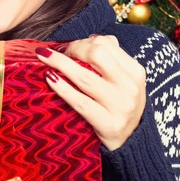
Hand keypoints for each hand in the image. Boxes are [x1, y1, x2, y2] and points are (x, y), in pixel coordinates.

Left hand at [36, 36, 145, 150]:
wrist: (131, 142)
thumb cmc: (120, 105)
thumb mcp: (124, 81)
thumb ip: (111, 58)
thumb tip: (90, 39)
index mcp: (135, 71)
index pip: (106, 44)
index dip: (81, 42)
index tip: (67, 48)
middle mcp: (130, 87)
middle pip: (97, 55)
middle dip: (72, 50)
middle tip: (56, 54)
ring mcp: (120, 106)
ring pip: (84, 77)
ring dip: (60, 64)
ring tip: (44, 58)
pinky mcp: (108, 124)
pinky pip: (79, 102)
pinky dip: (62, 88)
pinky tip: (50, 79)